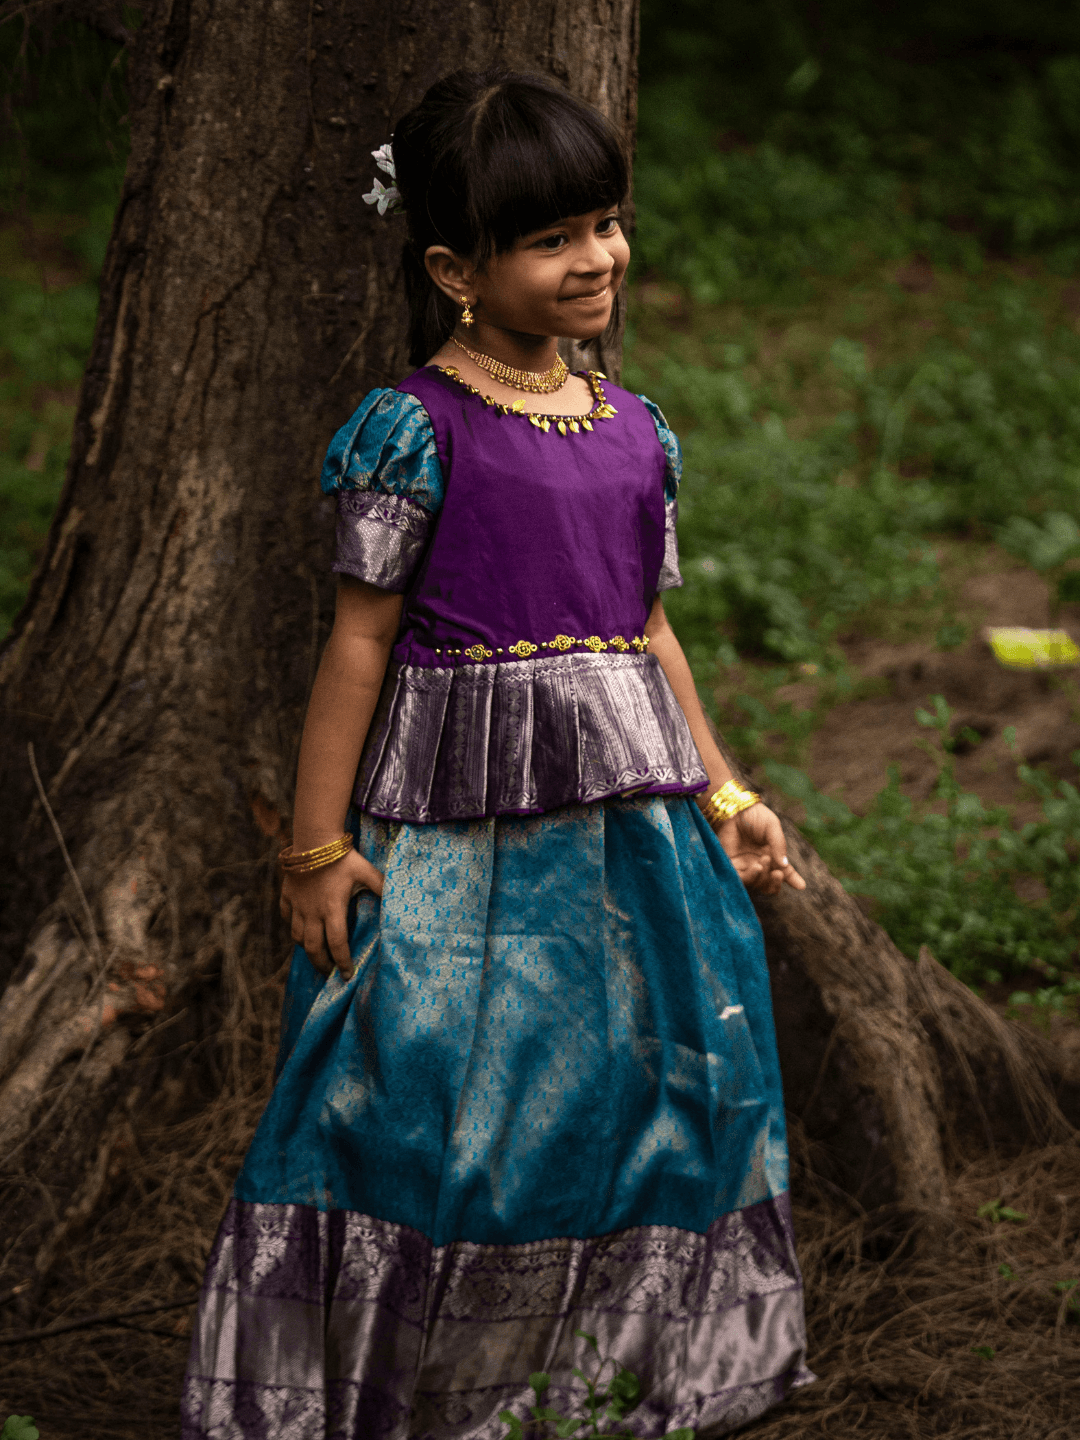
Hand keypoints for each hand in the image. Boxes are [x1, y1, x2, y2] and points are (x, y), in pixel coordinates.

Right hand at [279, 848, 383, 979]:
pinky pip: (286, 917)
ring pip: (297, 936)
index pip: (337, 944)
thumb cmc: (342, 857)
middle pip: (313, 948)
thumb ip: (381, 886)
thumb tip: (400, 897)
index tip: (347, 975)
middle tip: (329, 972)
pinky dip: (292, 926)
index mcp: (332, 910)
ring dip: (307, 948)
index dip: (342, 962)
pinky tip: (299, 928)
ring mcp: (297, 905)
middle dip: (321, 964)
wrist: (314, 839)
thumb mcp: (366, 871)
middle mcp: (312, 912)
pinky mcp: (287, 895)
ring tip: (316, 953)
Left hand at [713, 802, 805, 894]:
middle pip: (769, 884)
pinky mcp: (731, 866)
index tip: (801, 886)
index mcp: (772, 855)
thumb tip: (784, 866)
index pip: (784, 872)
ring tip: (764, 861)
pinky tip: (757, 867)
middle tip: (778, 872)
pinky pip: (741, 880)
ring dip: (763, 878)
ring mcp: (745, 866)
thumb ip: (779, 845)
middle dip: (775, 882)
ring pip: (757, 884)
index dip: (793, 880)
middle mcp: (760, 863)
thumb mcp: (772, 827)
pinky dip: (751, 877)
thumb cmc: (754, 816)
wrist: (733, 809)